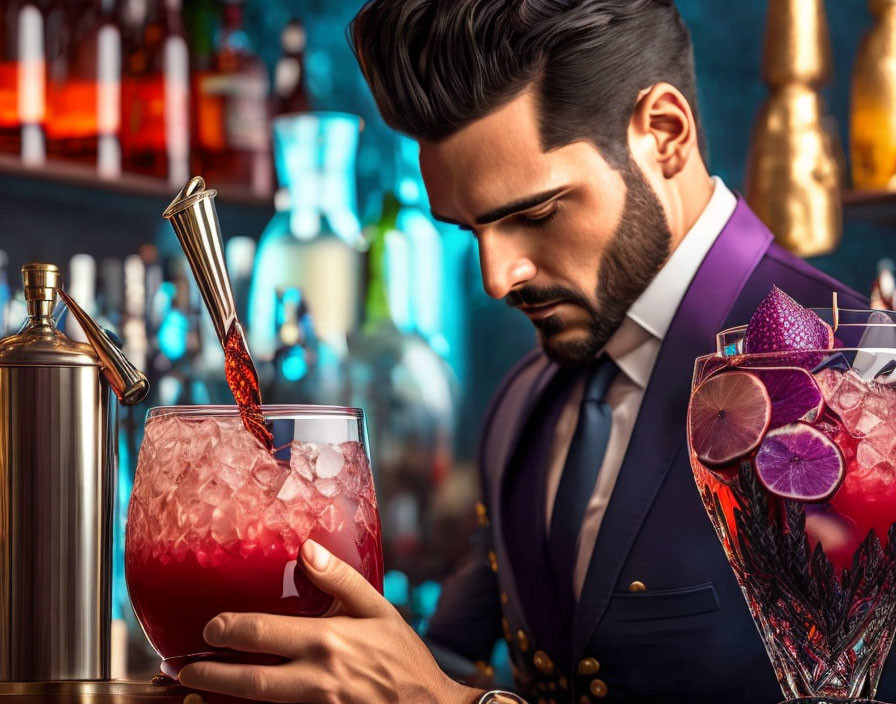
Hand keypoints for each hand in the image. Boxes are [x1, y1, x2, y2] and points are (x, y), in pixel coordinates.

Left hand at [178, 539, 480, 703]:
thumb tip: (306, 549)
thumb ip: (341, 580)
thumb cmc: (404, 660)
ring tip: (191, 690)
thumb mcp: (379, 611)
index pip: (261, 633)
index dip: (226, 629)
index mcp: (327, 641)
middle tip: (180, 666)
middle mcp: (315, 679)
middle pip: (246, 679)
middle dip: (207, 672)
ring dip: (218, 698)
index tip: (211, 626)